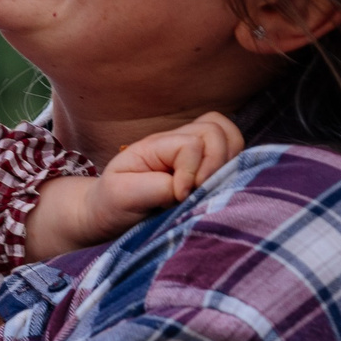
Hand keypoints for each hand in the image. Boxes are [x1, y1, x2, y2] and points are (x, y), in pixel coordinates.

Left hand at [88, 111, 243, 230]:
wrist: (107, 212)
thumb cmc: (113, 203)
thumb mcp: (124, 195)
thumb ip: (157, 188)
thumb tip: (188, 190)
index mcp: (157, 145)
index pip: (191, 144)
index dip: (190, 172)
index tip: (177, 197)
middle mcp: (178, 142)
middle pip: (215, 128)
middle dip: (216, 161)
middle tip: (200, 190)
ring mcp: (194, 152)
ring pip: (229, 135)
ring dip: (228, 161)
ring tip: (211, 187)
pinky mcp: (205, 165)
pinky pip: (232, 153)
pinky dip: (233, 167)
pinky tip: (217, 188)